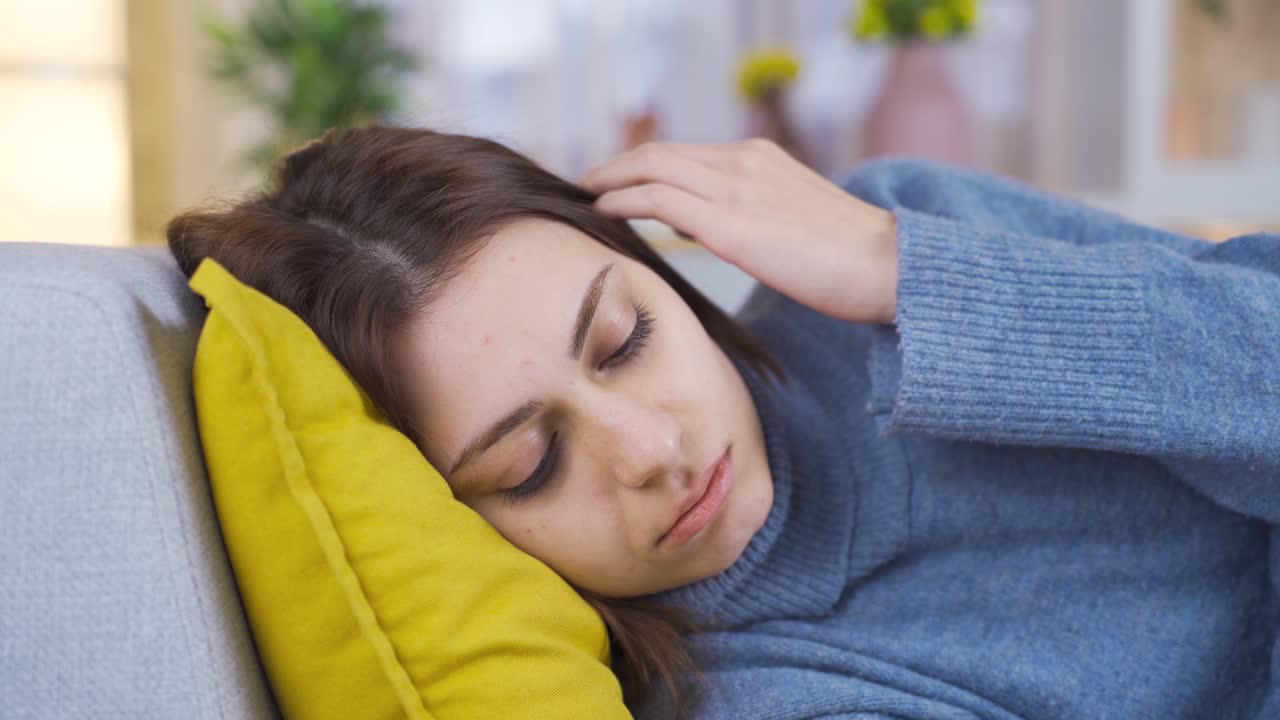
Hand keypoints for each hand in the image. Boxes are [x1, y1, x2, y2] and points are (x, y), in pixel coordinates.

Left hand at [578, 138, 898, 324]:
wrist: (888, 265)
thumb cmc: (849, 258)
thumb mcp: (794, 220)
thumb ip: (752, 214)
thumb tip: (711, 228)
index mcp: (760, 159)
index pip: (686, 153)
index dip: (644, 165)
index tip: (618, 182)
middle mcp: (744, 163)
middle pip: (660, 152)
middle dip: (616, 166)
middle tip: (587, 185)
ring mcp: (737, 189)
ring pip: (652, 167)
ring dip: (609, 179)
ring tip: (584, 197)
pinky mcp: (731, 224)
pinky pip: (659, 199)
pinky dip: (623, 200)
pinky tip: (603, 212)